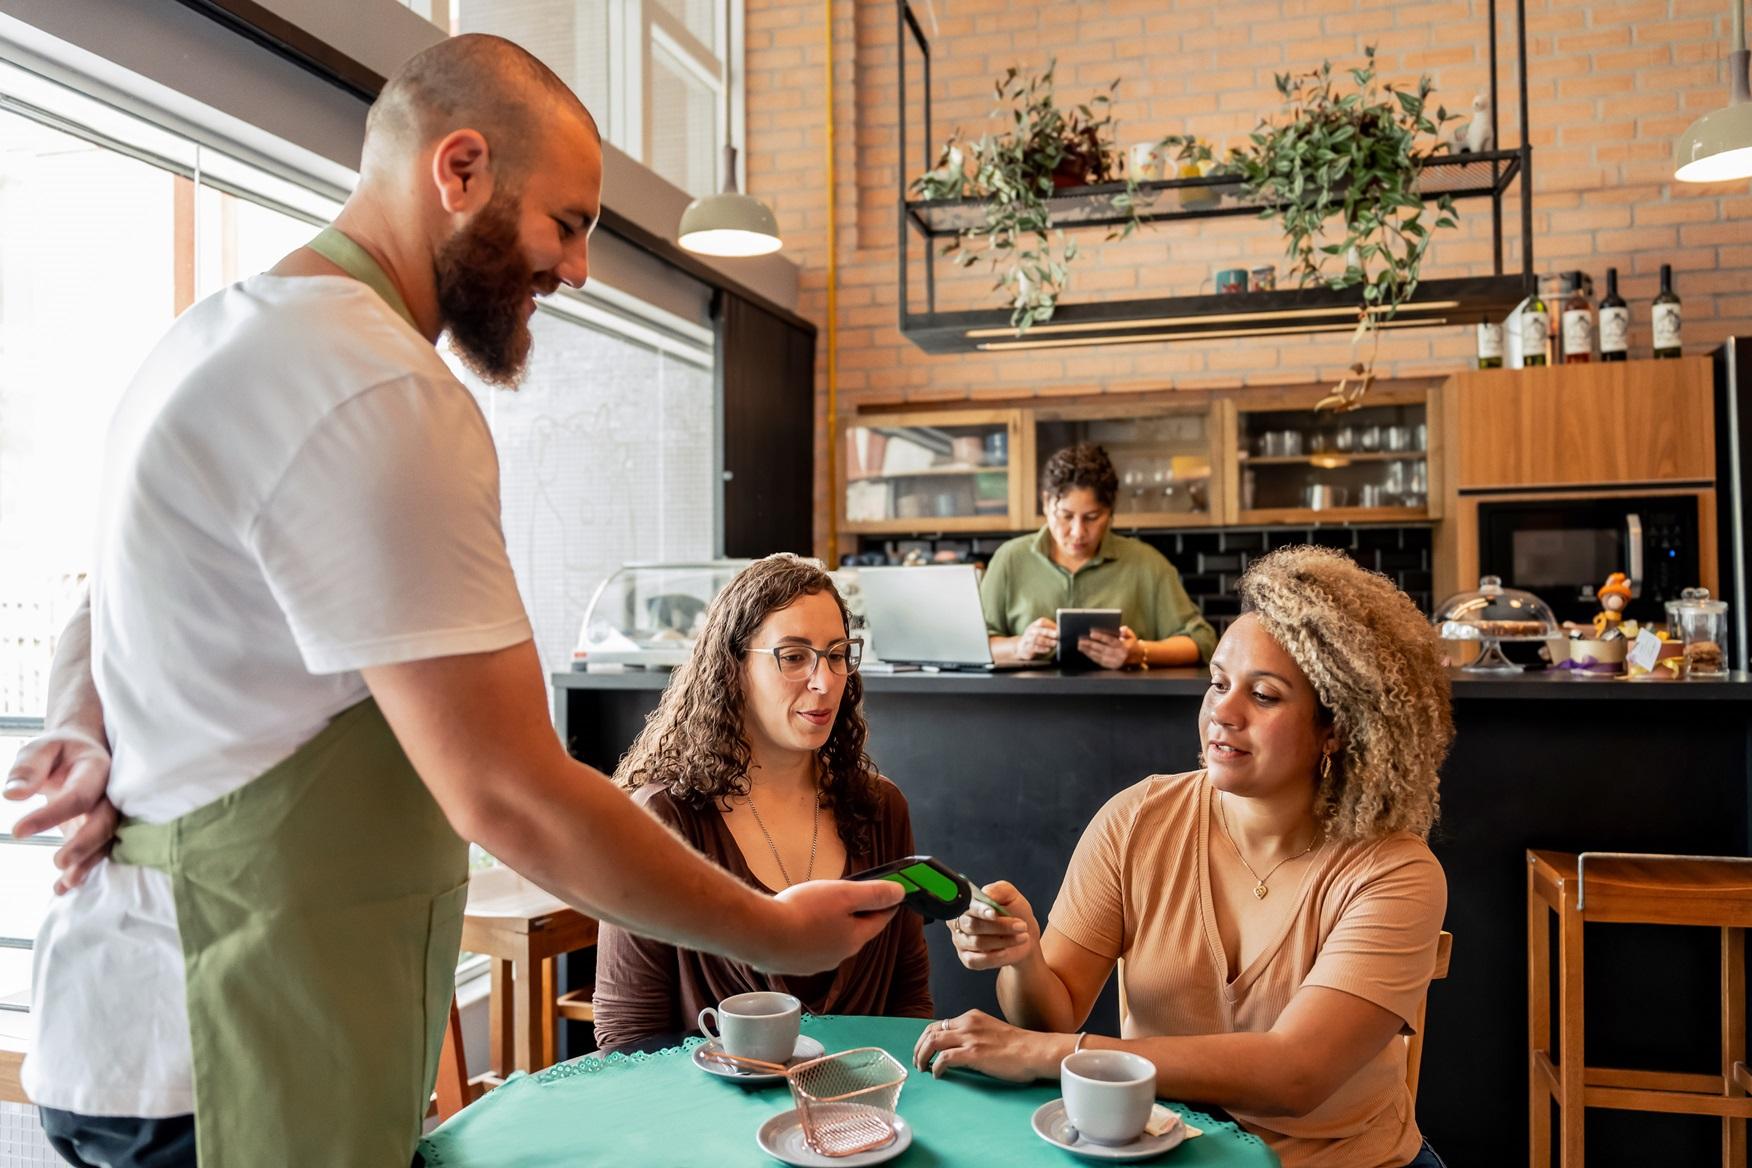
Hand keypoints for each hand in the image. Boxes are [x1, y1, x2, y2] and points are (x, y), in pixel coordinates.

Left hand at [5, 729, 116, 893]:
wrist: (84, 751)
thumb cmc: (60, 750)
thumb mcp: (40, 749)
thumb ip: (27, 769)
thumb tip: (12, 795)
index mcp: (97, 769)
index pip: (79, 795)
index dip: (51, 815)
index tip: (16, 831)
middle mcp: (110, 794)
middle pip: (106, 821)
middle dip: (85, 844)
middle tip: (57, 862)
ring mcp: (107, 813)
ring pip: (107, 841)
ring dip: (89, 862)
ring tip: (66, 882)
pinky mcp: (98, 828)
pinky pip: (98, 851)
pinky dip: (83, 870)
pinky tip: (63, 888)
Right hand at [753, 877, 904, 973]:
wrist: (761, 934)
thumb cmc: (803, 912)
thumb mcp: (844, 894)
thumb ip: (873, 894)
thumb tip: (900, 893)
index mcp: (854, 939)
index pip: (880, 920)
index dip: (886, 904)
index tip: (890, 893)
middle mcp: (838, 956)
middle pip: (856, 930)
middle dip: (856, 913)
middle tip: (849, 894)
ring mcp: (815, 963)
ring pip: (832, 939)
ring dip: (830, 924)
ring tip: (818, 906)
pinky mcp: (794, 964)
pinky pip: (809, 946)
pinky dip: (809, 934)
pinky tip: (797, 922)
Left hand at [911, 1009, 1063, 1081]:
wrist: (1034, 1051)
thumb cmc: (1020, 1047)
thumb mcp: (992, 1032)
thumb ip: (976, 1036)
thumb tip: (962, 1050)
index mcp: (972, 1017)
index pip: (940, 1024)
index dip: (927, 1038)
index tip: (924, 1050)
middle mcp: (968, 1023)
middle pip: (931, 1031)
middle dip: (919, 1047)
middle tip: (917, 1061)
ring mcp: (970, 1037)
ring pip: (933, 1042)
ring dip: (922, 1056)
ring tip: (922, 1068)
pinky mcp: (973, 1053)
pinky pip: (944, 1058)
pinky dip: (936, 1067)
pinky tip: (938, 1075)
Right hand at [947, 880, 1037, 971]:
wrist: (1024, 934)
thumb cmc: (1014, 912)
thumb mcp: (1011, 895)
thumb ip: (998, 890)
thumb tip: (986, 894)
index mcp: (967, 903)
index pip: (967, 905)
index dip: (980, 910)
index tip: (994, 913)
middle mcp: (960, 921)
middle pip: (973, 925)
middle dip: (999, 926)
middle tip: (1021, 925)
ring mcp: (962, 941)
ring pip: (977, 943)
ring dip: (1003, 940)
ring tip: (1021, 936)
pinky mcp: (968, 958)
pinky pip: (976, 960)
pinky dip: (994, 957)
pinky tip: (1006, 951)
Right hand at [1017, 618, 1058, 659]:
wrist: (1020, 647)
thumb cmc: (1036, 639)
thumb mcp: (1040, 632)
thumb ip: (1050, 630)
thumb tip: (1063, 631)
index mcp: (1034, 625)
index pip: (1042, 622)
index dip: (1051, 625)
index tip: (1059, 629)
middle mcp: (1030, 631)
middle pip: (1038, 630)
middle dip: (1048, 632)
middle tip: (1057, 635)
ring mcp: (1027, 639)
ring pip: (1036, 639)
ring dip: (1047, 641)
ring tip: (1055, 643)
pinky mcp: (1026, 648)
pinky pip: (1033, 648)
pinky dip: (1042, 649)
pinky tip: (1048, 649)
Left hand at [1077, 625, 1138, 670]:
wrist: (1138, 657)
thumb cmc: (1131, 644)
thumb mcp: (1132, 636)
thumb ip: (1126, 631)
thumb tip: (1121, 629)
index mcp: (1124, 647)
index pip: (1110, 641)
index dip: (1101, 637)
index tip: (1091, 633)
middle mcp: (1119, 655)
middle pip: (1102, 649)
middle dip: (1090, 645)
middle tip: (1081, 641)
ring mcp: (1115, 662)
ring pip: (1099, 656)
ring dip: (1088, 651)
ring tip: (1080, 646)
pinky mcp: (1112, 667)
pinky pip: (1100, 662)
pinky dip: (1092, 657)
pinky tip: (1086, 652)